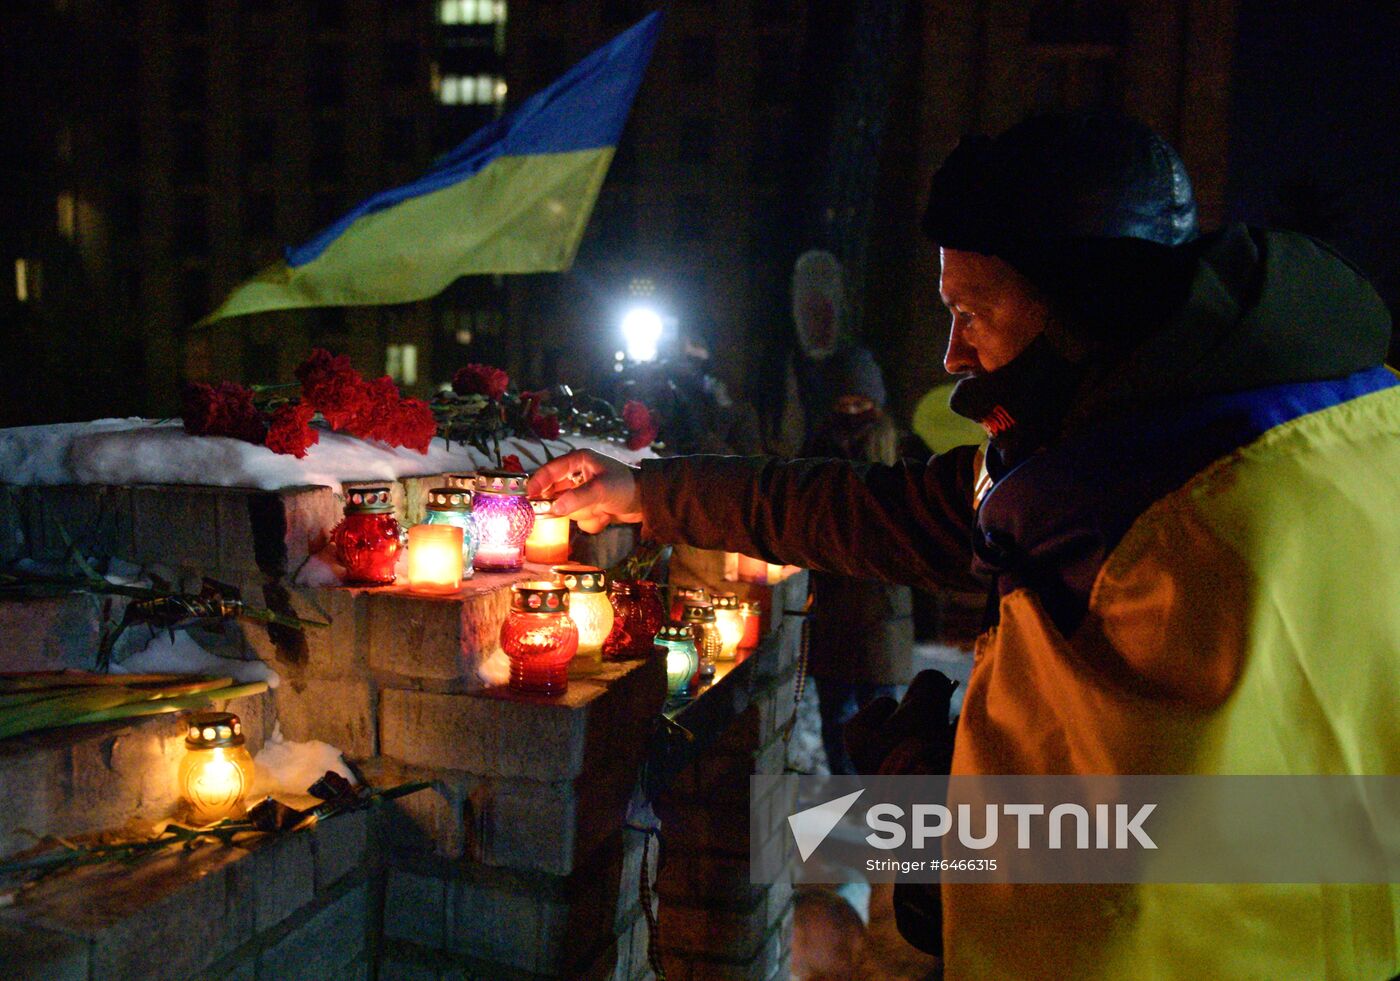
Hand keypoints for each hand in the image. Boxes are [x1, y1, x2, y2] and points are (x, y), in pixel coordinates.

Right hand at [527, 449, 643, 533]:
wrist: (648, 502)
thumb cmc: (626, 486)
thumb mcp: (601, 489)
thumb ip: (577, 498)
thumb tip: (554, 508)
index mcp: (578, 461)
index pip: (550, 470)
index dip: (538, 483)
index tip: (528, 497)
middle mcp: (577, 476)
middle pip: (555, 493)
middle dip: (565, 505)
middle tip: (570, 512)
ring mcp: (582, 493)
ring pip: (568, 510)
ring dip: (584, 514)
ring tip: (602, 510)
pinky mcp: (589, 508)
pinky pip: (580, 519)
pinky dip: (593, 521)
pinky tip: (606, 516)